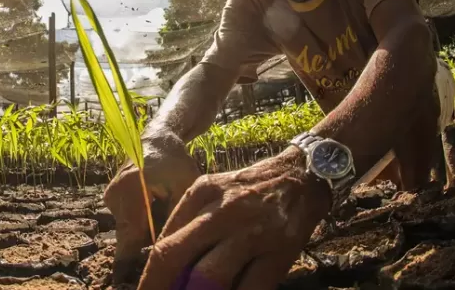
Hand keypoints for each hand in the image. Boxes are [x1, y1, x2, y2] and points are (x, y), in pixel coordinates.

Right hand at [103, 134, 200, 281]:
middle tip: (163, 242)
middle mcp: (114, 195)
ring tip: (162, 213)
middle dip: (145, 245)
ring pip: (129, 230)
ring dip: (145, 232)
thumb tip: (170, 249)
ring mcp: (110, 197)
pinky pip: (127, 221)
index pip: (130, 237)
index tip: (125, 282)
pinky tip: (155, 208)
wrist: (156, 139)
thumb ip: (175, 219)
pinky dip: (141, 222)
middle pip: (130, 236)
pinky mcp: (111, 199)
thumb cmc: (176, 162)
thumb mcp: (185, 188)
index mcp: (131, 190)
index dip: (129, 264)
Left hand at [137, 148, 331, 289]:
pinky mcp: (279, 252)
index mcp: (201, 194)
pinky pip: (251, 288)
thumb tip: (162, 261)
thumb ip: (187, 220)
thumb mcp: (213, 190)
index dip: (150, 276)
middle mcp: (222, 211)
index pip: (164, 243)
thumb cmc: (250, 189)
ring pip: (210, 276)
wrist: (303, 175)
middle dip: (160, 286)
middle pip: (176, 257)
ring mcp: (252, 233)